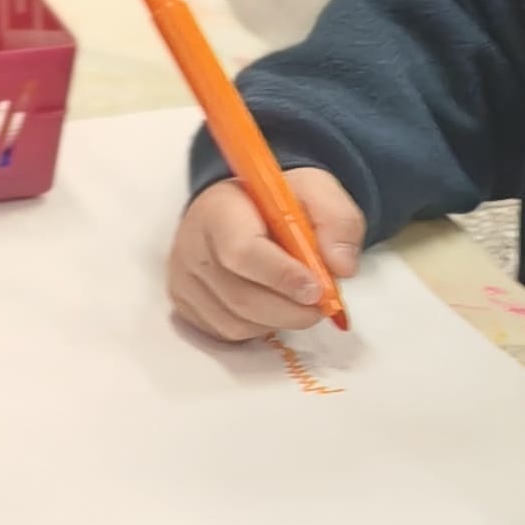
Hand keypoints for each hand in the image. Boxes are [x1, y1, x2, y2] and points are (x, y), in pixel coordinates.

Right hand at [166, 170, 364, 340]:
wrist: (241, 207)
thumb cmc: (276, 202)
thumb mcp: (316, 192)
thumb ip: (337, 221)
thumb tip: (341, 268)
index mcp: (219, 209)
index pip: (242, 252)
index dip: (282, 277)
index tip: (316, 290)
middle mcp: (191, 246)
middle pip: (240, 296)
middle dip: (290, 309)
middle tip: (321, 305)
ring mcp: (183, 279)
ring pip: (236, 322)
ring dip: (277, 320)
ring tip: (295, 300)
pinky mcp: (184, 304)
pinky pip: (225, 333)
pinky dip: (258, 328)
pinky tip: (270, 305)